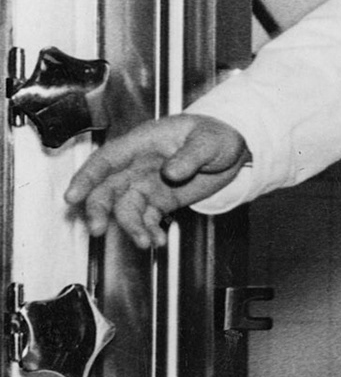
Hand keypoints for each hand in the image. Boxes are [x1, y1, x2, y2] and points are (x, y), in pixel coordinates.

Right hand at [64, 115, 249, 248]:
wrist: (232, 152)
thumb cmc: (216, 136)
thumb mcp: (209, 141)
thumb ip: (190, 156)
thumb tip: (170, 172)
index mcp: (143, 143)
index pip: (107, 158)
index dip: (87, 176)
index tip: (72, 196)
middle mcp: (139, 165)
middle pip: (109, 187)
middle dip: (99, 208)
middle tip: (96, 228)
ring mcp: (148, 184)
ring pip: (127, 207)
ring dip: (130, 226)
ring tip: (144, 241)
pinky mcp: (160, 201)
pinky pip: (148, 217)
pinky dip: (149, 229)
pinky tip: (157, 240)